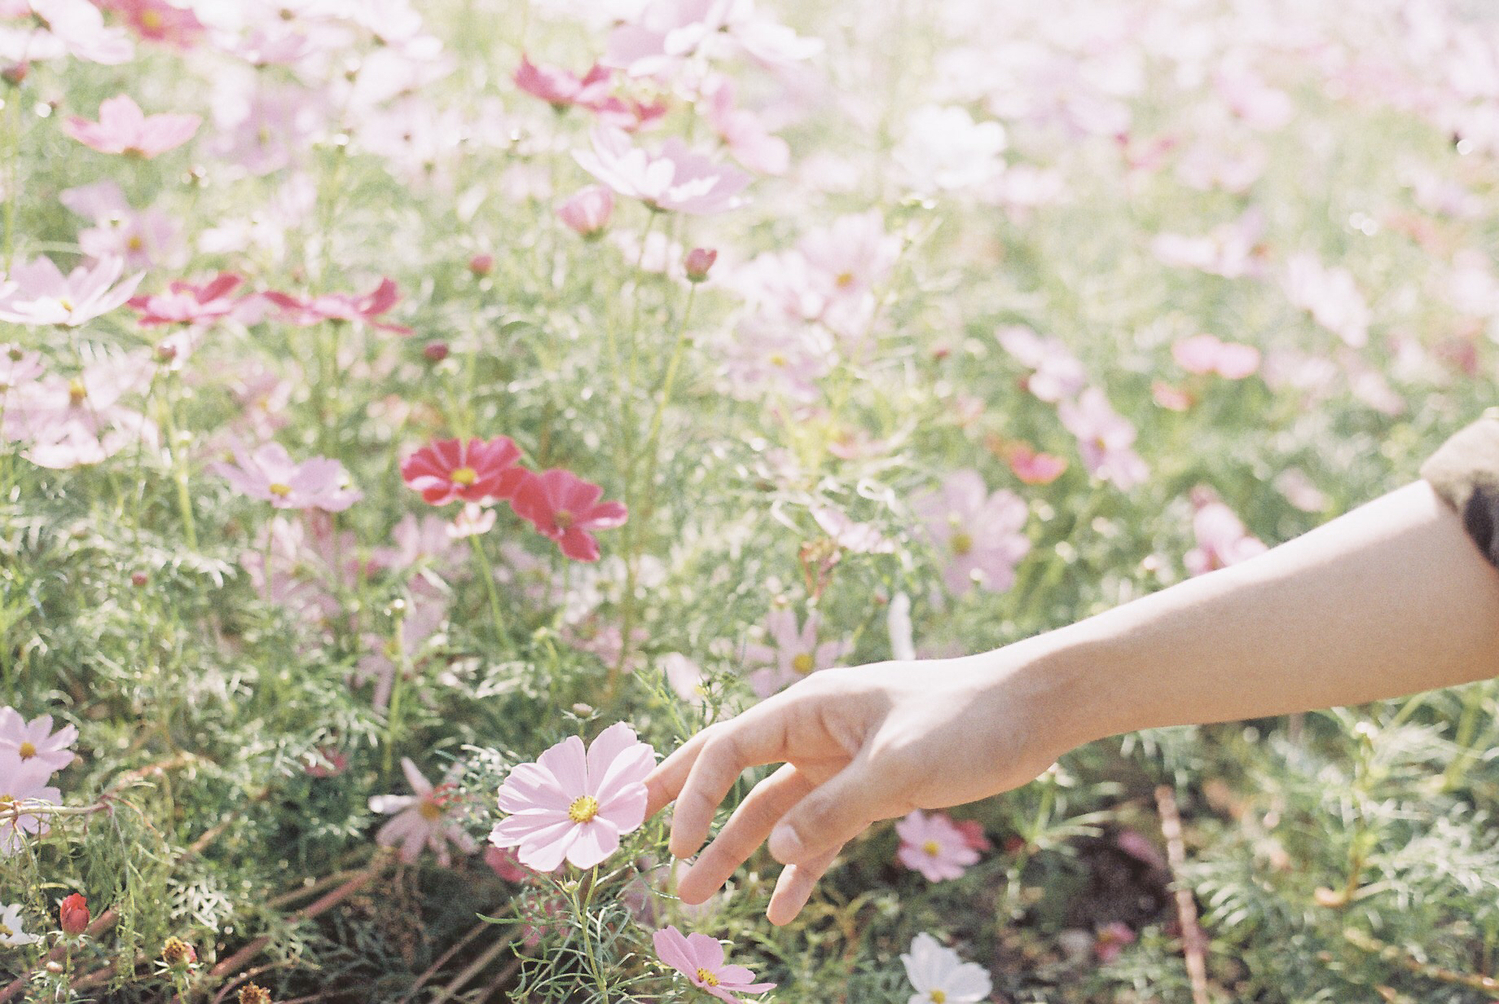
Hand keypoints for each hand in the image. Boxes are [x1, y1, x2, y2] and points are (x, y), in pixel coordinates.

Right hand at [643, 650, 1076, 924]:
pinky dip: (798, 869)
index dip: (694, 791)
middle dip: (685, 803)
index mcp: (813, 707)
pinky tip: (780, 909)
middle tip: (629, 832)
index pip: (731, 746)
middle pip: (732, 769)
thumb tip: (771, 855)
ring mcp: (841, 763)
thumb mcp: (900, 767)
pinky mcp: (870, 791)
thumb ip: (835, 810)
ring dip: (736, 851)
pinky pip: (819, 834)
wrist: (1035, 711)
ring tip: (696, 897)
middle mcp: (816, 732)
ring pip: (772, 811)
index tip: (677, 843)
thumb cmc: (968, 720)